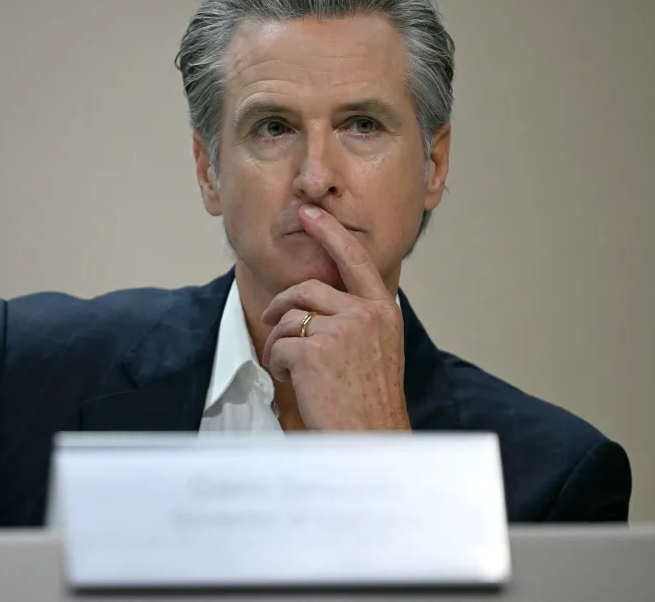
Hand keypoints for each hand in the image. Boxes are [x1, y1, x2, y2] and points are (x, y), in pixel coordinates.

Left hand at [260, 205, 409, 430]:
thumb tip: (318, 300)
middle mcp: (366, 314)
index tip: (310, 214)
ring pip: (288, 319)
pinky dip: (278, 365)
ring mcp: (341, 330)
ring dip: (278, 344)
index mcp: (384, 311)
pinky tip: (293, 383)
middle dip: (280, 306)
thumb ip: (356, 320)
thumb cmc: (369, 402)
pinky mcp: (314, 350)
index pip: (355, 260)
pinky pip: (280, 346)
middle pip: (306, 289)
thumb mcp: (378, 350)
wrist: (372, 440)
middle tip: (270, 323)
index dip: (330, 233)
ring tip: (289, 370)